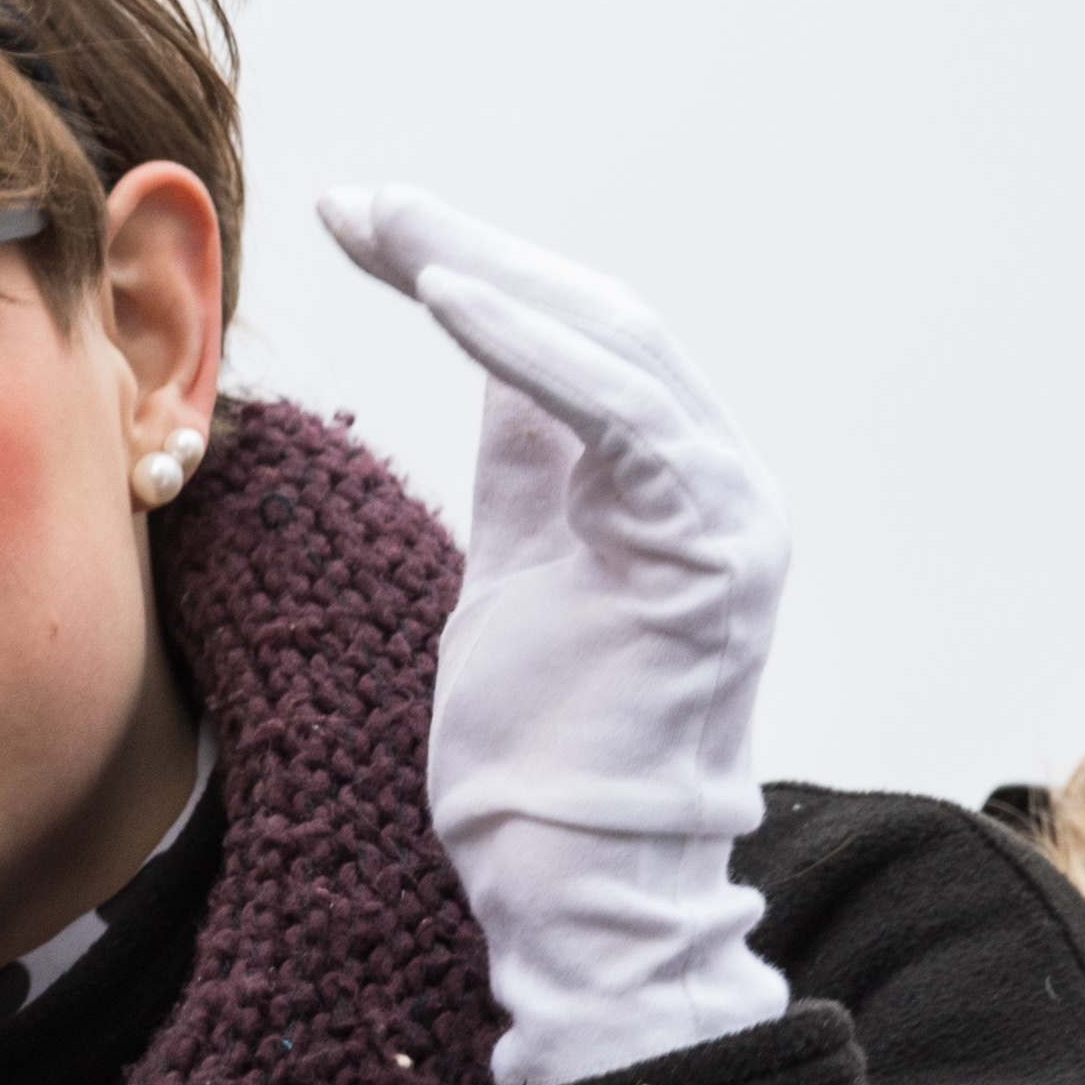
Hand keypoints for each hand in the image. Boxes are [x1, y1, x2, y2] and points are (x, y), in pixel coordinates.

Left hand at [321, 187, 796, 1084]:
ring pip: (613, 349)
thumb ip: (530, 468)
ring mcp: (726, 517)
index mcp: (673, 489)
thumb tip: (499, 362)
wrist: (575, 881)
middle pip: (599, 323)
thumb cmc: (537, 752)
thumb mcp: (517, 570)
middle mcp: (719, 486)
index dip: (478, 272)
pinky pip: (620, 416)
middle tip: (358, 202)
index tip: (367, 224)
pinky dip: (534, 347)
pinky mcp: (706, 555)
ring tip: (388, 228)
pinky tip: (451, 295)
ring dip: (489, 276)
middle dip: (470, 252)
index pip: (581, 342)